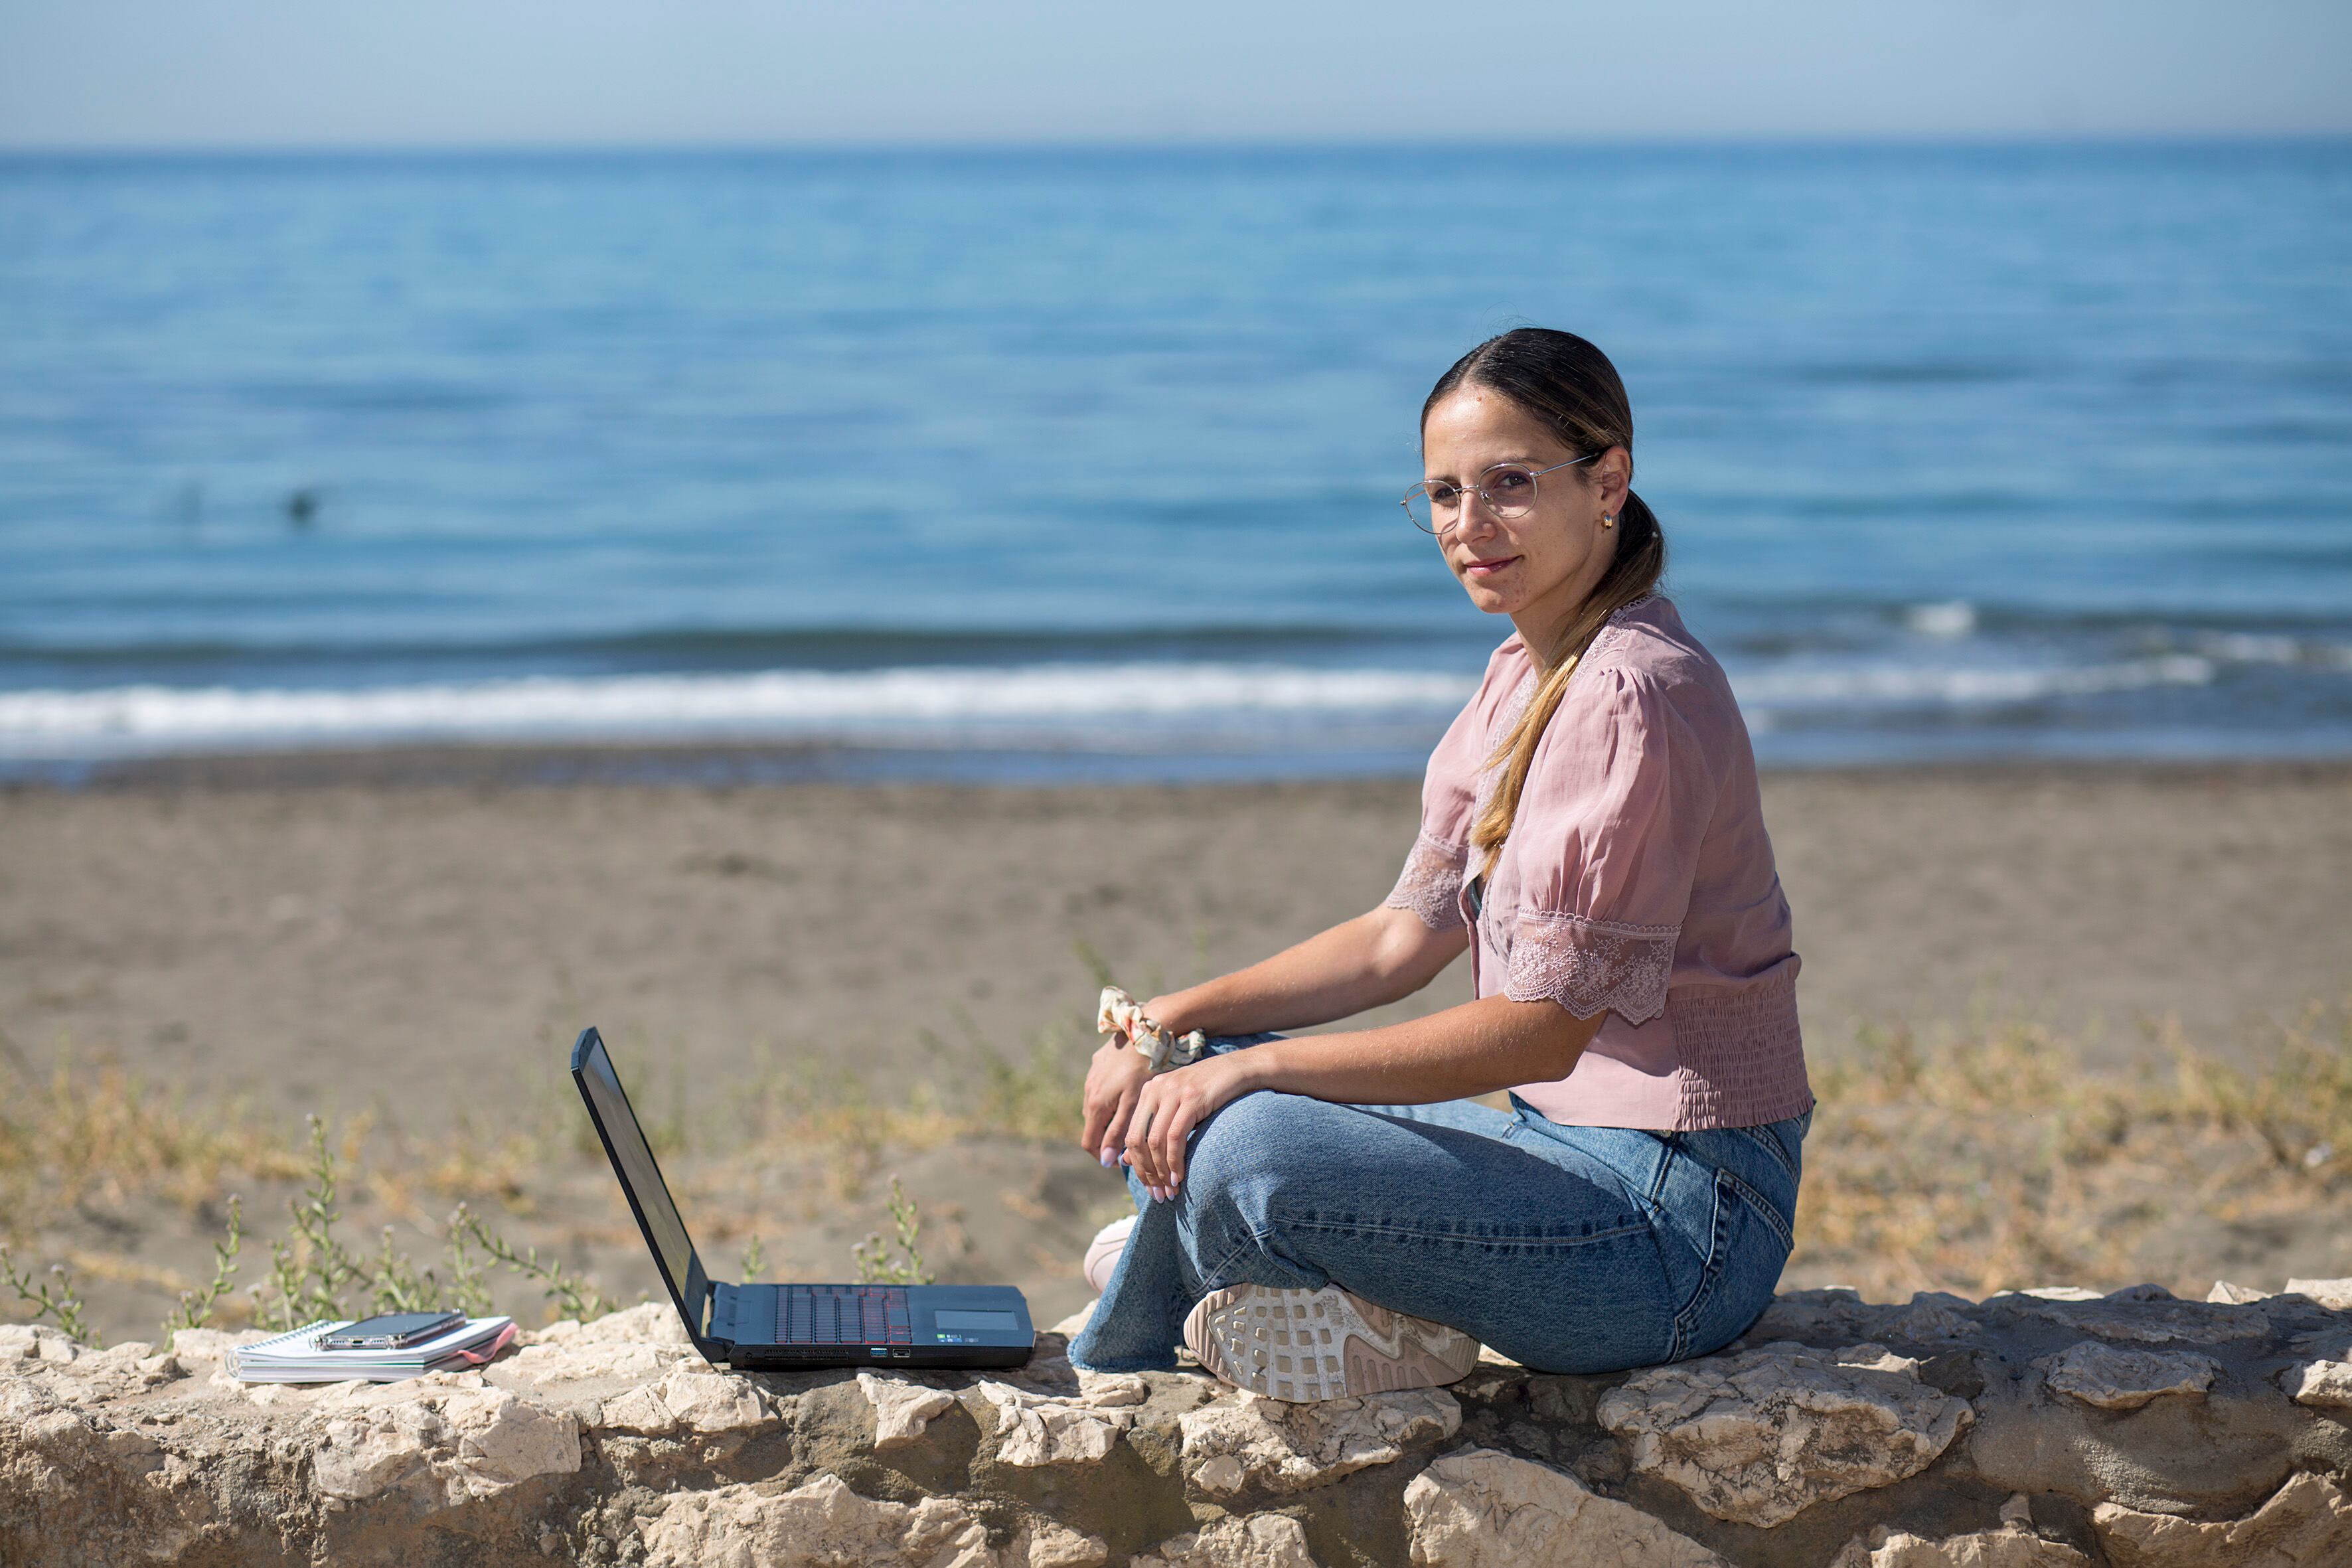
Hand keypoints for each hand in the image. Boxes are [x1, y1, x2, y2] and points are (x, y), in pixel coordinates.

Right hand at [1078, 1034, 1153, 1167]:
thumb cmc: (1142, 1071)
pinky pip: (1100, 1089)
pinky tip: (1128, 1093)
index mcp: (1096, 1105)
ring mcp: (1092, 1077)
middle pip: (1093, 1126)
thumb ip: (1117, 1132)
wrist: (1143, 1032)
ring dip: (1108, 1118)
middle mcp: (1089, 1092)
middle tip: (1130, 1141)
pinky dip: (1110, 1100)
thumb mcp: (1133, 1105)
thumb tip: (1105, 1160)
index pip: (1089, 1143)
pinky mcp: (1098, 1064)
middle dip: (1106, 1138)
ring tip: (1131, 1118)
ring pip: (1097, 1107)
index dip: (1102, 1156)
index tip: (1120, 1161)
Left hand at [1124, 1051, 1258, 1199]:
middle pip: (1138, 1140)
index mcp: (1148, 1091)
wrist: (1241, 1069)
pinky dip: (1175, 1160)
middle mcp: (1155, 1089)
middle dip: (1146, 1172)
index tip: (1150, 1188)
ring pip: (1154, 1141)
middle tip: (1158, 1195)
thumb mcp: (1179, 1110)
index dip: (1138, 1166)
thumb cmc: (1212, 1092)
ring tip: (1170, 1190)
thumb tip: (1126, 1160)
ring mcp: (1172, 1092)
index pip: (1131, 1136)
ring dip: (1161, 1171)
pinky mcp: (1191, 1098)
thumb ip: (1154, 1130)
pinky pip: (1175, 1136)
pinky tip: (1180, 1176)